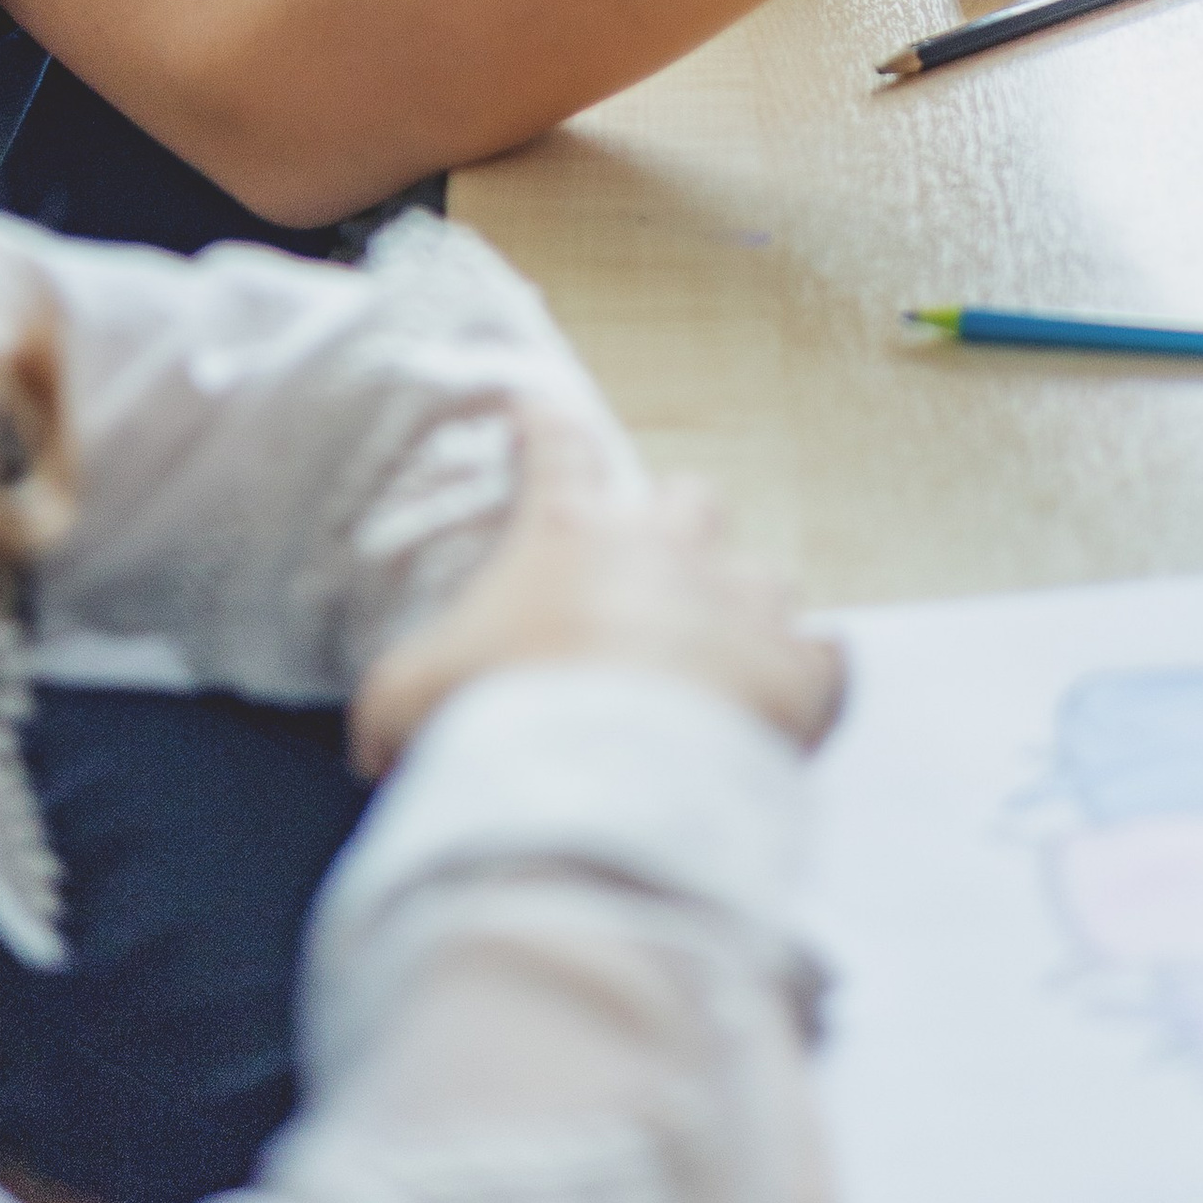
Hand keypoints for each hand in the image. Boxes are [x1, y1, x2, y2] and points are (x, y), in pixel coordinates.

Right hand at [350, 409, 846, 774]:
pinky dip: (808, 676)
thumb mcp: (403, 703)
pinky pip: (824, 657)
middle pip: (688, 499)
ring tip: (715, 664)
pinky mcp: (800, 673)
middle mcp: (666, 549)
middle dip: (673, 530)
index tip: (535, 408)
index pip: (558, 449)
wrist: (605, 794)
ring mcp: (743, 605)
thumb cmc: (497, 727)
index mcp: (569, 534)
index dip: (544, 426)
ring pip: (762, 577)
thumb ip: (397, 701)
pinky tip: (790, 703)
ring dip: (739, 611)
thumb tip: (378, 744)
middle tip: (646, 581)